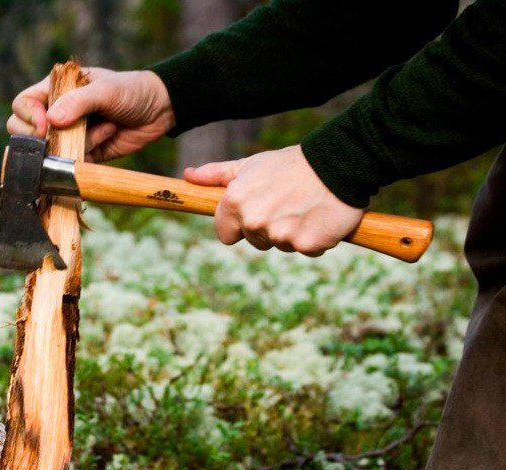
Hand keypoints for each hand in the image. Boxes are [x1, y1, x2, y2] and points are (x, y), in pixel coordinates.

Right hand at [7, 68, 174, 160]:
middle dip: (44, 138)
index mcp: (56, 90)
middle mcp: (57, 113)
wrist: (161, 110)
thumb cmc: (132, 91)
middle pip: (25, 131)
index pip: (23, 104)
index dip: (28, 117)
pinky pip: (71, 163)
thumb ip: (78, 102)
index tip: (47, 126)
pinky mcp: (82, 153)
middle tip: (67, 135)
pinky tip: (109, 136)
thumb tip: (50, 121)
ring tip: (106, 127)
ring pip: (50, 152)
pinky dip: (88, 154)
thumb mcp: (105, 90)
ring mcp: (68, 135)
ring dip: (79, 143)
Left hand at [184, 145, 364, 256]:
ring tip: (304, 207)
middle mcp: (254, 220)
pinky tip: (320, 216)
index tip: (257, 211)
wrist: (339, 162)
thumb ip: (217, 174)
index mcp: (235, 202)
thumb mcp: (250, 165)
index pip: (225, 234)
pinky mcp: (307, 244)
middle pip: (254, 241)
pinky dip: (315, 238)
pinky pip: (306, 250)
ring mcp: (280, 234)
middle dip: (269, 227)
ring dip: (292, 232)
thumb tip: (188, 175)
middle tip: (287, 203)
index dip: (240, 225)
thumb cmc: (290, 164)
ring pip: (280, 246)